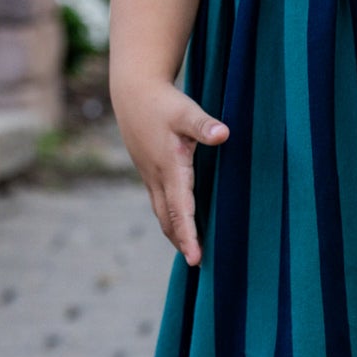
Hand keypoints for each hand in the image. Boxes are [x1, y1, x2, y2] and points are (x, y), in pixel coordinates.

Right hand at [113, 74, 227, 265]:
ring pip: (162, 213)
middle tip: (197, 263)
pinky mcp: (150, 171)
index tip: (195, 258)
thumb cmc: (163, 102)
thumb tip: (224, 134)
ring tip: (190, 251)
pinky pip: (160, 202)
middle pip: (168, 219)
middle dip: (181, 241)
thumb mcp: (186, 111)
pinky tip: (180, 221)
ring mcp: (151, 176)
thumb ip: (204, 125)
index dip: (188, 235)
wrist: (133, 94)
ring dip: (174, 232)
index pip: (180, 210)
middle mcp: (158, 178)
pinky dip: (170, 218)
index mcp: (170, 168)